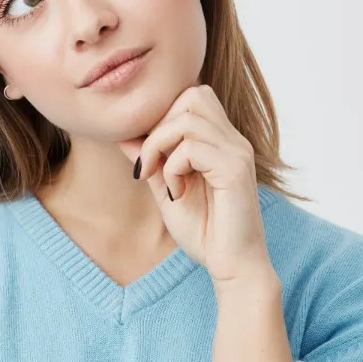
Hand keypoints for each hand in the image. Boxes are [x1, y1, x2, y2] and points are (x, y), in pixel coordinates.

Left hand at [117, 84, 274, 285]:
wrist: (233, 267)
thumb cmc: (206, 232)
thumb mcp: (166, 190)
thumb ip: (152, 161)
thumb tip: (125, 135)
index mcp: (222, 141)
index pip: (192, 96)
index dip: (162, 118)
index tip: (147, 156)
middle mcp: (234, 140)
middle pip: (192, 94)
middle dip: (159, 126)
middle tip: (150, 164)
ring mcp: (237, 152)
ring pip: (188, 118)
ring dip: (161, 146)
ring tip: (160, 178)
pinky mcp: (235, 170)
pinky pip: (192, 148)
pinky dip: (173, 168)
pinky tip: (177, 193)